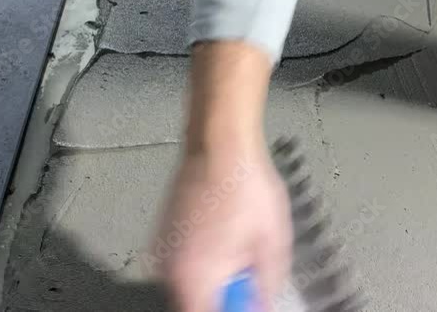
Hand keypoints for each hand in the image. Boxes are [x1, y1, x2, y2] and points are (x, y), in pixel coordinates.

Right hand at [155, 141, 292, 310]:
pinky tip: (227, 236)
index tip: (248, 302)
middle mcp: (169, 267)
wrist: (220, 141)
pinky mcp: (164, 233)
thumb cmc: (245, 183)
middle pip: (195, 304)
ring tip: (240, 249)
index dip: (232, 310)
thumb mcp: (273, 241)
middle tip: (249, 276)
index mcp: (194, 276)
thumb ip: (267, 284)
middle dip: (225, 295)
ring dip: (216, 278)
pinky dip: (206, 261)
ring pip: (190, 284)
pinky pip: (184, 263)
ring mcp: (164, 249)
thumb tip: (262, 304)